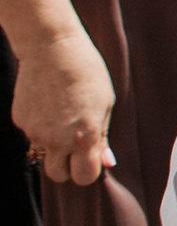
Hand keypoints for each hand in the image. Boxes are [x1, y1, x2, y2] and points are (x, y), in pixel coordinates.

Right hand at [13, 23, 114, 184]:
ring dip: (53, 145)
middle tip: (74, 148)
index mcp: (84, 137)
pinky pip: (32, 134)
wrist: (51, 48)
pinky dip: (40, 126)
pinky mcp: (20, 121)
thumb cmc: (86, 72)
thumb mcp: (105, 103)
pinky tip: (48, 103)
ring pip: (44, 153)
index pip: (84, 177)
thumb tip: (106, 162)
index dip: (88, 171)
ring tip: (62, 116)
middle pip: (58, 176)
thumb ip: (102, 137)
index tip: (90, 159)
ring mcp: (35, 132)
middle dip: (66, 168)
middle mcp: (57, 140)